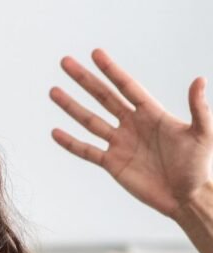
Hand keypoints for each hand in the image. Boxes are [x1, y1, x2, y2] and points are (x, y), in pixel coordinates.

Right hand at [50, 49, 212, 217]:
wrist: (186, 198)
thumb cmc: (198, 167)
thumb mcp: (202, 134)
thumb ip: (198, 108)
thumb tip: (199, 80)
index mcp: (152, 114)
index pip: (126, 86)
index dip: (111, 70)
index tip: (95, 54)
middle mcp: (132, 125)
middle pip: (103, 97)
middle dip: (84, 80)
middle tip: (66, 63)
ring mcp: (120, 144)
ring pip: (90, 121)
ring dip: (72, 107)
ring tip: (54, 92)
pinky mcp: (113, 164)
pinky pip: (87, 151)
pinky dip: (71, 143)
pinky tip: (56, 132)